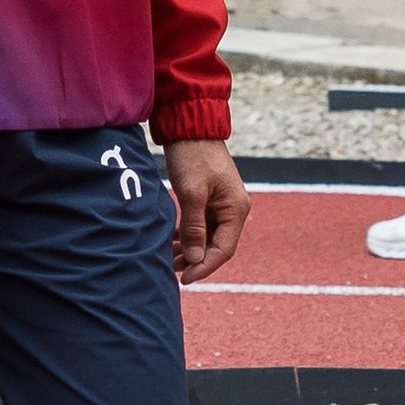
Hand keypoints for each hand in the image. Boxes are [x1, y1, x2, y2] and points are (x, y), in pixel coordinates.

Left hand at [165, 139, 247, 282]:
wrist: (190, 125)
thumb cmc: (192, 156)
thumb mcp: (191, 193)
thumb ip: (194, 227)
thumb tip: (195, 259)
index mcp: (236, 209)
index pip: (223, 249)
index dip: (204, 266)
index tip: (184, 278)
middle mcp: (233, 209)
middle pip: (216, 245)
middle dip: (195, 260)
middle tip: (172, 269)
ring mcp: (222, 204)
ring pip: (207, 236)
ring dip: (190, 249)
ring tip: (168, 258)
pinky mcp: (210, 198)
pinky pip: (201, 224)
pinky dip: (188, 235)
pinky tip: (171, 241)